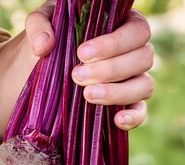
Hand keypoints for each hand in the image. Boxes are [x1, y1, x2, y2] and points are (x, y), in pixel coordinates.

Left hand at [26, 4, 153, 129]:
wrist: (41, 70)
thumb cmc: (51, 41)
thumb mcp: (42, 25)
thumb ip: (40, 26)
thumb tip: (44, 46)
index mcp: (123, 25)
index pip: (136, 30)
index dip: (114, 43)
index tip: (82, 53)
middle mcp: (135, 52)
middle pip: (143, 58)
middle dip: (110, 69)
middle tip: (78, 76)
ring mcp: (135, 80)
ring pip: (144, 86)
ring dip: (118, 92)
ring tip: (88, 95)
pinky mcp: (129, 106)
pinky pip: (141, 112)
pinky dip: (133, 117)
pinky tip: (116, 119)